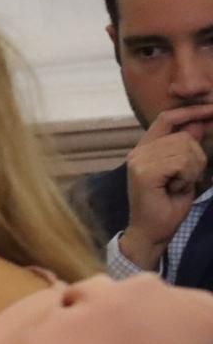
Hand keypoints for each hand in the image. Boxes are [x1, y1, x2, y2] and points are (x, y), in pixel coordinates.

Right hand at [120, 102, 212, 268]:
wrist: (151, 232)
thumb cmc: (167, 205)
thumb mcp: (183, 171)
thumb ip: (186, 147)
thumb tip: (199, 123)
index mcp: (145, 149)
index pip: (167, 118)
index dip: (191, 111)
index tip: (212, 110)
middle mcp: (138, 152)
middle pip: (184, 135)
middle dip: (197, 158)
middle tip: (185, 180)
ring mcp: (139, 161)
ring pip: (185, 148)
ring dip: (192, 169)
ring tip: (179, 185)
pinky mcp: (144, 173)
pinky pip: (181, 162)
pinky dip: (187, 176)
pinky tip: (176, 188)